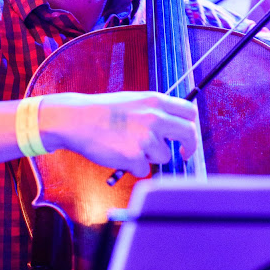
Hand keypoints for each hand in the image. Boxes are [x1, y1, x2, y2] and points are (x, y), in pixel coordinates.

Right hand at [38, 91, 198, 176]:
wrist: (77, 120)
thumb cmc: (102, 112)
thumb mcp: (133, 101)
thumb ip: (155, 111)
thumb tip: (173, 126)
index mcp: (155, 101)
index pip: (189, 111)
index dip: (191, 125)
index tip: (187, 136)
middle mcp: (155, 117)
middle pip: (188, 133)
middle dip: (189, 147)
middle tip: (183, 154)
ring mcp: (146, 137)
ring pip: (164, 156)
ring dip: (150, 156)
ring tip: (128, 145)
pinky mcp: (134, 156)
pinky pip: (144, 169)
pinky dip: (133, 166)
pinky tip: (119, 154)